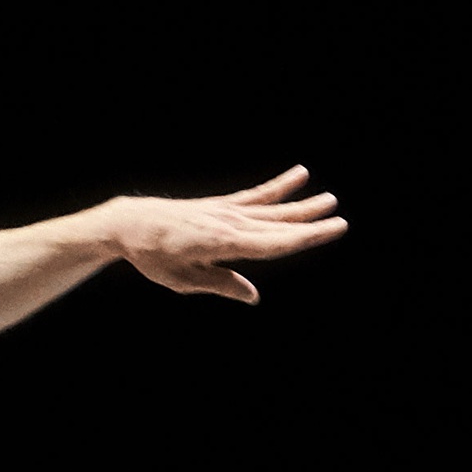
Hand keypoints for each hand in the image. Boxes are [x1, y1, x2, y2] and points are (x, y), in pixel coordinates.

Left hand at [109, 168, 347, 304]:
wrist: (131, 223)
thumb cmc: (153, 256)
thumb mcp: (183, 280)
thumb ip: (220, 285)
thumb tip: (253, 296)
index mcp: (222, 243)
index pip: (273, 243)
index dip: (305, 238)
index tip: (333, 229)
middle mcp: (228, 223)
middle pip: (277, 224)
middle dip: (310, 222)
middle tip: (341, 218)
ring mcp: (225, 211)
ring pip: (271, 208)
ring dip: (300, 204)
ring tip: (328, 198)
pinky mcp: (220, 205)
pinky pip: (255, 195)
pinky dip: (277, 187)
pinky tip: (298, 176)